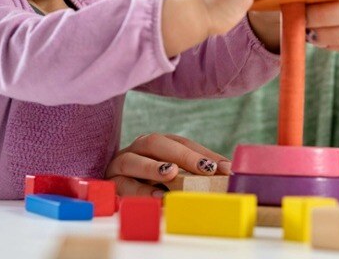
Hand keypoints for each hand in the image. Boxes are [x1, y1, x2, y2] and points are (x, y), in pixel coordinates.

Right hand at [105, 133, 230, 196]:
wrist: (112, 188)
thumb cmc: (149, 181)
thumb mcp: (174, 175)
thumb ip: (195, 171)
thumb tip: (228, 172)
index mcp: (156, 143)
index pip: (181, 142)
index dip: (202, 153)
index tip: (224, 168)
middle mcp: (137, 148)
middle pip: (156, 143)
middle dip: (182, 155)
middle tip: (205, 169)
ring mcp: (121, 164)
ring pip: (133, 160)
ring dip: (153, 167)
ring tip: (172, 174)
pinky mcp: (111, 182)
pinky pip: (123, 185)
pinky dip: (140, 190)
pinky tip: (158, 196)